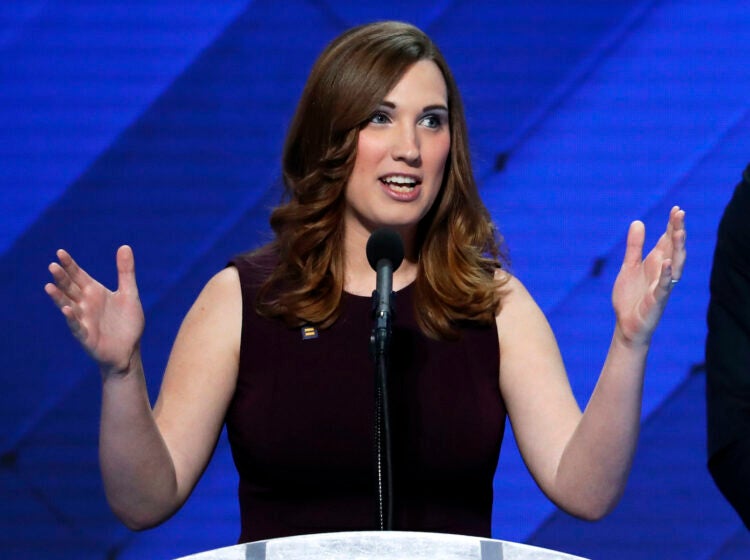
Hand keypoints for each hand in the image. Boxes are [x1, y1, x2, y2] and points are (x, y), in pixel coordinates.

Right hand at [45, 245, 144, 375]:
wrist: (130, 350)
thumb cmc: (127, 322)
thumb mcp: (129, 293)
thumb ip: (125, 272)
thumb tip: (125, 246)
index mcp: (94, 292)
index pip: (78, 275)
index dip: (70, 265)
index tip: (60, 253)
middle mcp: (85, 304)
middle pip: (70, 288)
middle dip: (61, 278)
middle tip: (53, 266)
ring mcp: (84, 319)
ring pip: (68, 305)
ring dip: (58, 297)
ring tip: (49, 286)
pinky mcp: (86, 335)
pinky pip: (77, 326)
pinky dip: (71, 318)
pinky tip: (66, 309)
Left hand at [612, 206, 685, 345]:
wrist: (626, 324)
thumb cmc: (631, 296)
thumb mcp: (629, 266)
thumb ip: (634, 246)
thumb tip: (638, 222)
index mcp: (656, 263)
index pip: (667, 241)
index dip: (672, 226)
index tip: (676, 209)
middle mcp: (663, 272)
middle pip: (674, 249)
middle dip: (677, 231)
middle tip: (680, 213)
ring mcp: (662, 286)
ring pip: (675, 265)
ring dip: (677, 249)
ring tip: (679, 232)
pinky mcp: (657, 300)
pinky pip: (664, 286)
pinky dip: (667, 275)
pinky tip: (668, 263)